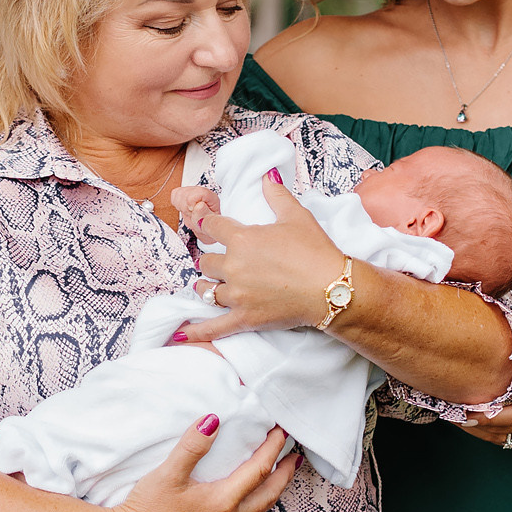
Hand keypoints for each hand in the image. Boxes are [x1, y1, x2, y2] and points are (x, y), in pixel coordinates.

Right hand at [108, 415, 298, 511]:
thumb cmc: (145, 509)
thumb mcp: (168, 473)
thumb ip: (192, 446)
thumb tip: (213, 420)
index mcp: (222, 503)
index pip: (258, 471)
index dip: (272, 448)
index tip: (281, 430)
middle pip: (268, 495)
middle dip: (284, 474)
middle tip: (295, 456)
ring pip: (257, 510)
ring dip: (270, 490)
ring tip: (276, 475)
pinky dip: (253, 503)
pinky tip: (245, 497)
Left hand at [176, 175, 342, 343]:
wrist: (332, 287)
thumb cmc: (316, 250)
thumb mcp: (296, 216)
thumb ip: (277, 194)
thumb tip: (268, 175)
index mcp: (241, 238)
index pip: (213, 226)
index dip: (210, 223)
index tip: (208, 223)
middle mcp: (233, 266)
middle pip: (206, 262)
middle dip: (212, 260)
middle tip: (220, 261)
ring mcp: (237, 294)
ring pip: (207, 289)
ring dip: (205, 285)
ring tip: (207, 284)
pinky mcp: (244, 318)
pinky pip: (213, 327)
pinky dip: (195, 332)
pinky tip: (179, 336)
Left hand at [461, 349, 511, 449]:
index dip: (489, 415)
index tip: (467, 409)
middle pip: (502, 428)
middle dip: (474, 422)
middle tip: (450, 411)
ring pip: (499, 437)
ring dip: (474, 430)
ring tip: (451, 417)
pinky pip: (502, 440)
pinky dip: (482, 434)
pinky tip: (466, 423)